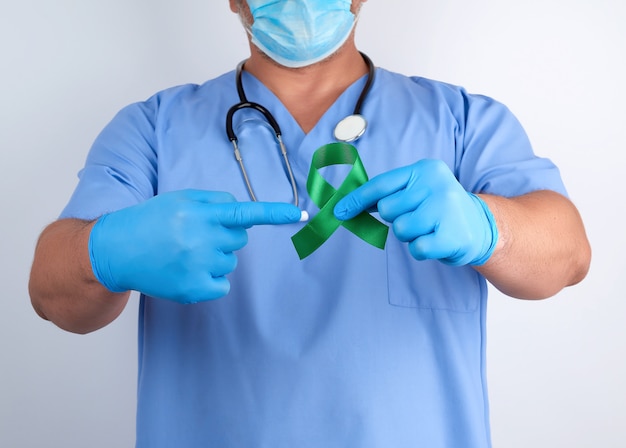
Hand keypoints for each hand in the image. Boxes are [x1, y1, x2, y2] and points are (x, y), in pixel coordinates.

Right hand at [89, 190, 301, 302]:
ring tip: (184, 253)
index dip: (276, 213)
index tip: (300, 214)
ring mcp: (197, 267)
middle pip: (241, 239)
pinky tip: (187, 271)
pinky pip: (223, 284)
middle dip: (225, 235)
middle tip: (196, 235)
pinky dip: (211, 279)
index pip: (245, 212)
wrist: (116, 251)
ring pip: (231, 262)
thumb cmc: (150, 221)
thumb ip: (214, 201)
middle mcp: (200, 240)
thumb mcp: (179, 200)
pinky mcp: (193, 290)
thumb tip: (243, 212)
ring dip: (216, 257)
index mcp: (198, 215)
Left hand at [334, 159, 497, 265]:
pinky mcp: (451, 235)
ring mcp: (446, 209)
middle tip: (419, 217)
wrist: (481, 226)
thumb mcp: (418, 190)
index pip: (381, 185)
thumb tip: (348, 204)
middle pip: (388, 210)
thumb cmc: (439, 208)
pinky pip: (416, 248)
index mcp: (425, 169)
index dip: (357, 199)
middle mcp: (437, 185)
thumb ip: (388, 194)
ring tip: (429, 228)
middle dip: (397, 218)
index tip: (339, 211)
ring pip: (400, 230)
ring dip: (410, 235)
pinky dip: (421, 249)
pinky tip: (436, 241)